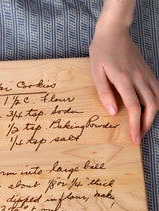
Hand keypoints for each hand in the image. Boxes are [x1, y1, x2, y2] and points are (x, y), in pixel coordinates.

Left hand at [90, 26, 158, 143]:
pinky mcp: (147, 71)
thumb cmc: (101, 52)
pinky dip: (156, 103)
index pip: (134, 108)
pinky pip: (157, 89)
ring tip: (143, 126)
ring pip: (157, 99)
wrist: (114, 32)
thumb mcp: (96, 72)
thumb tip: (113, 112)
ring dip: (153, 115)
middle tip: (139, 137)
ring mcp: (145, 74)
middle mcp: (139, 78)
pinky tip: (148, 109)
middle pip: (151, 106)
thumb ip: (104, 93)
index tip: (134, 139)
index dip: (135, 126)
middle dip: (146, 124)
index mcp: (124, 80)